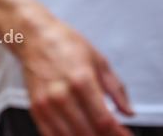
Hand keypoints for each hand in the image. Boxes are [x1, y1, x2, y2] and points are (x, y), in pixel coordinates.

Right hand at [16, 5, 132, 135]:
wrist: (34, 36)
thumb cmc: (63, 43)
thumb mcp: (98, 59)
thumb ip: (116, 88)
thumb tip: (128, 110)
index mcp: (81, 80)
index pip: (103, 120)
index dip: (118, 134)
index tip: (125, 135)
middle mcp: (62, 94)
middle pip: (88, 132)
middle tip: (112, 135)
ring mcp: (46, 104)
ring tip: (96, 134)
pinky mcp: (35, 108)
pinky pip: (51, 135)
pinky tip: (76, 134)